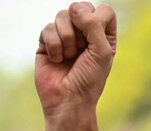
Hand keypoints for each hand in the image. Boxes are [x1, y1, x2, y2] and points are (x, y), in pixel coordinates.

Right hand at [35, 2, 117, 119]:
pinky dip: (54, 45)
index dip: (97, 18)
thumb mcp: (101, 52)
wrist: (68, 100)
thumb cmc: (89, 79)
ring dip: (67, 39)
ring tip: (69, 57)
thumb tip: (75, 8)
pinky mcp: (47, 41)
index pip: (103, 10)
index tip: (95, 38)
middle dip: (80, 29)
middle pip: (80, 7)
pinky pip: (47, 28)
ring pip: (62, 15)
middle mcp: (85, 33)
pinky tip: (57, 60)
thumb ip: (93, 25)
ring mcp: (65, 36)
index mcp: (103, 35)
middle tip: (82, 50)